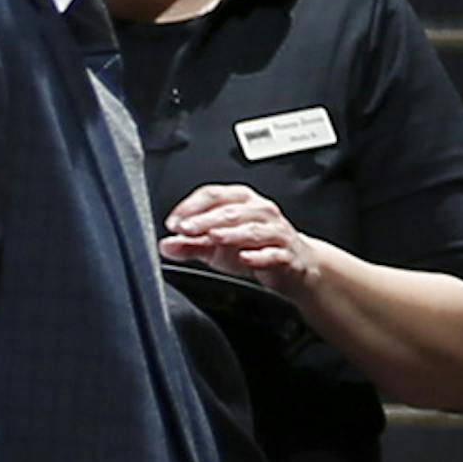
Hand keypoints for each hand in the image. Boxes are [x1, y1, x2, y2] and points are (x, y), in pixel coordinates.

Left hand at [159, 183, 318, 300]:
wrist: (297, 266)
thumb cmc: (257, 249)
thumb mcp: (218, 248)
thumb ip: (191, 246)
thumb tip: (166, 245)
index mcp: (241, 201)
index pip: (214, 195)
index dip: (191, 206)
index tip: (174, 222)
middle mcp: (260, 211)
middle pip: (231, 210)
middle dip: (206, 220)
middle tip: (185, 229)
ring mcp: (276, 231)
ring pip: (252, 228)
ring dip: (231, 233)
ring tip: (212, 238)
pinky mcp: (287, 254)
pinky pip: (274, 253)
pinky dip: (260, 256)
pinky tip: (245, 258)